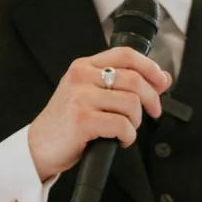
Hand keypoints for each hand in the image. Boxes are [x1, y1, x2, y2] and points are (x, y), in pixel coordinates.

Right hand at [26, 48, 172, 178]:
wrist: (38, 147)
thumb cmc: (66, 123)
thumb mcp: (90, 95)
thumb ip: (121, 84)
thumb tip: (163, 78)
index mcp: (83, 66)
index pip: (126, 55)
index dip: (151, 67)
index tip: (162, 82)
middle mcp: (80, 77)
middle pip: (134, 79)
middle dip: (151, 99)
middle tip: (152, 113)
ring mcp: (80, 98)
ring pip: (131, 103)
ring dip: (136, 121)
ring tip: (126, 129)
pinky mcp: (82, 120)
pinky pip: (122, 125)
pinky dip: (128, 136)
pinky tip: (119, 140)